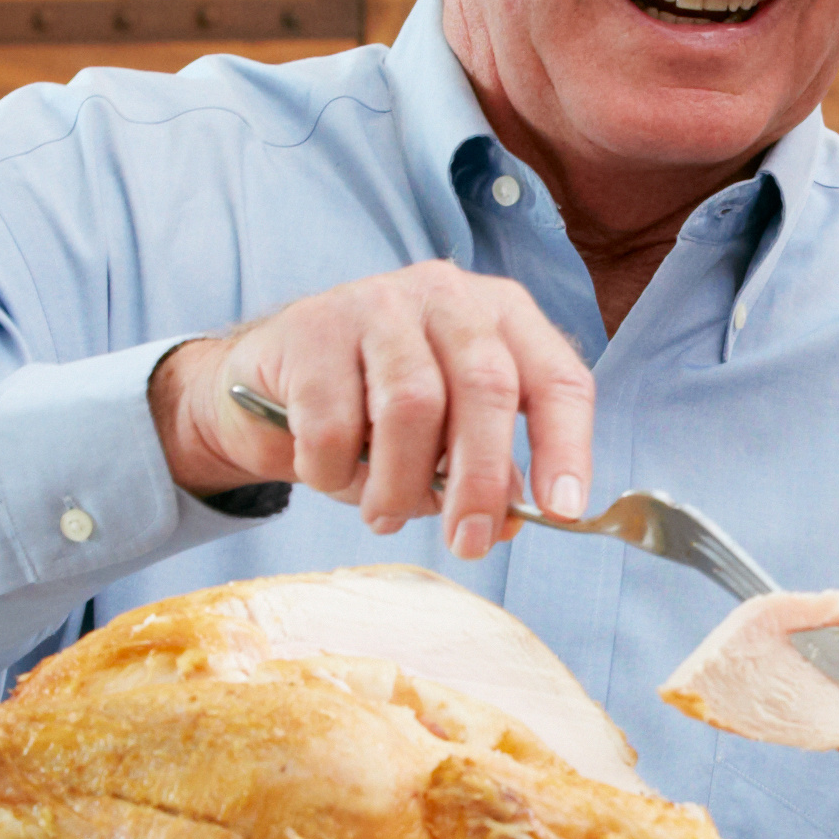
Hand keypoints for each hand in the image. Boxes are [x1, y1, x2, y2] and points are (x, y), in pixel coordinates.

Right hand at [152, 263, 596, 561]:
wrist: (271, 382)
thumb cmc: (376, 408)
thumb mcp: (445, 437)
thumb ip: (487, 472)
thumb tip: (510, 523)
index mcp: (502, 316)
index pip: (556, 377)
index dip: (566, 445)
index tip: (562, 509)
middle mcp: (447, 295)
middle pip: (486, 387)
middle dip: (480, 480)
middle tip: (467, 544)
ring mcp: (377, 302)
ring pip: (411, 405)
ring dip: (399, 484)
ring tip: (384, 515)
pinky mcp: (312, 327)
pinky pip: (333, 422)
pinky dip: (334, 472)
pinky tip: (327, 474)